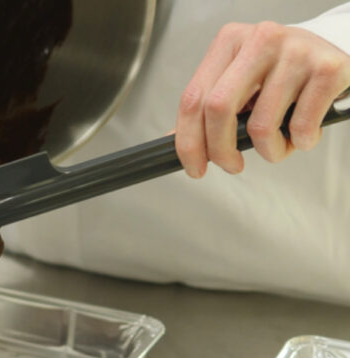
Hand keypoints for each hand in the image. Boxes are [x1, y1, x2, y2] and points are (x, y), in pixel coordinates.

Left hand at [175, 22, 349, 177]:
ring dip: (268, 151)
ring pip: (261, 126)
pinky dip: (299, 142)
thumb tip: (173, 139)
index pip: (192, 99)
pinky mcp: (327, 68)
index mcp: (229, 42)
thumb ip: (209, 106)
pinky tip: (302, 133)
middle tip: (231, 166)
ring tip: (278, 145)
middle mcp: (259, 40)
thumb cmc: (281, 71)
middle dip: (221, 150)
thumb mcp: (240, 80)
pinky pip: (300, 126)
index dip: (188, 142)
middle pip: (218, 110)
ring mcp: (295, 51)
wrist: (334, 51)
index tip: (195, 167)